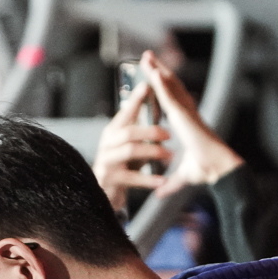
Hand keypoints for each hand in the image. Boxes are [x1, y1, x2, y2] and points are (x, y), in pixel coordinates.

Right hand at [93, 76, 172, 209]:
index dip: (135, 99)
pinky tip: (163, 181)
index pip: (125, 111)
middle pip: (128, 131)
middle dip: (151, 130)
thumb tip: (161, 105)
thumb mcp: (132, 144)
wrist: (107, 194)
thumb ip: (141, 129)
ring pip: (130, 151)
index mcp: (114, 131)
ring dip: (153, 152)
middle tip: (169, 134)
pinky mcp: (109, 179)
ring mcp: (106, 161)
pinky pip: (131, 178)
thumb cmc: (124, 165)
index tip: (147, 84)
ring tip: (171, 156)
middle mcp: (107, 143)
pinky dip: (149, 179)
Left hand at [137, 49, 242, 195]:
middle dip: (159, 71)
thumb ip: (170, 182)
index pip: (172, 99)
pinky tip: (151, 71)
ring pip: (170, 86)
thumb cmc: (206, 169)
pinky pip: (169, 95)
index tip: (155, 75)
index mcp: (187, 122)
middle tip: (148, 57)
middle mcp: (187, 113)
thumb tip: (160, 192)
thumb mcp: (183, 176)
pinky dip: (160, 82)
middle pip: (171, 86)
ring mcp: (186, 112)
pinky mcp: (183, 115)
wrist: (218, 168)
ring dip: (157, 70)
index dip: (164, 86)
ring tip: (146, 57)